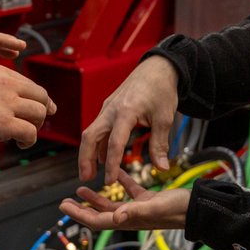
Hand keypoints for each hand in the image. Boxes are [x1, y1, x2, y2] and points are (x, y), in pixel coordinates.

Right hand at [0, 65, 55, 148]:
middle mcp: (6, 85)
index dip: (40, 98)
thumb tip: (10, 100)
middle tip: (37, 122)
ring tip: (25, 134)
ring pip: (39, 113)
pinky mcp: (6, 123)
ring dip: (36, 125)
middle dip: (43, 110)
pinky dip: (29, 140)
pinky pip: (30, 132)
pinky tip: (21, 143)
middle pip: (41, 95)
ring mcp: (7, 103)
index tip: (46, 107)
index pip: (28, 84)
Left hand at [59, 169, 189, 230]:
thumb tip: (114, 217)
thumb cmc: (178, 209)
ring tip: (81, 188)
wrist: (198, 207)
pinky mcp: (149, 200)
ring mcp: (140, 209)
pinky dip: (121, 182)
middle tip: (65, 201)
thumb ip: (135, 211)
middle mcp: (131, 217)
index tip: (64, 206)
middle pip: (99, 214)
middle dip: (81, 208)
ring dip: (96, 197)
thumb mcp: (155, 207)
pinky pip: (130, 191)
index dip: (79, 215)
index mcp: (128, 220)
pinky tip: (116, 173)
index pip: (97, 220)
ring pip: (112, 204)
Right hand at [78, 55, 178, 183]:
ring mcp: (108, 108)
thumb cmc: (161, 90)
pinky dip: (98, 143)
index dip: (111, 165)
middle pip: (90, 136)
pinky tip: (102, 156)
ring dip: (89, 152)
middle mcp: (111, 109)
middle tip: (85, 178)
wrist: (157, 68)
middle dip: (85, 159)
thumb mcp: (164, 118)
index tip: (110, 182)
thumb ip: (159, 144)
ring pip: (91, 132)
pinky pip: (99, 127)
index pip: (114, 144)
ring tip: (91, 172)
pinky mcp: (109, 108)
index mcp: (126, 112)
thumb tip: (161, 168)